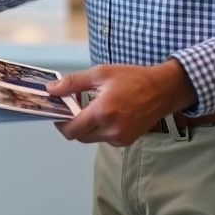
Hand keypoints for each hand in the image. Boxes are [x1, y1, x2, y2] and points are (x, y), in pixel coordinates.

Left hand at [47, 60, 196, 146]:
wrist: (162, 89)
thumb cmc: (133, 78)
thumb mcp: (100, 73)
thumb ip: (73, 83)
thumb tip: (52, 89)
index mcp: (103, 112)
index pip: (71, 129)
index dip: (60, 123)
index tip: (57, 112)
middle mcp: (111, 130)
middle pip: (79, 136)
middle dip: (72, 123)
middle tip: (74, 105)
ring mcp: (120, 138)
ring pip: (91, 138)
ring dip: (86, 126)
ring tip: (92, 105)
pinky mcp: (126, 141)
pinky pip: (104, 138)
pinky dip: (99, 128)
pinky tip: (106, 112)